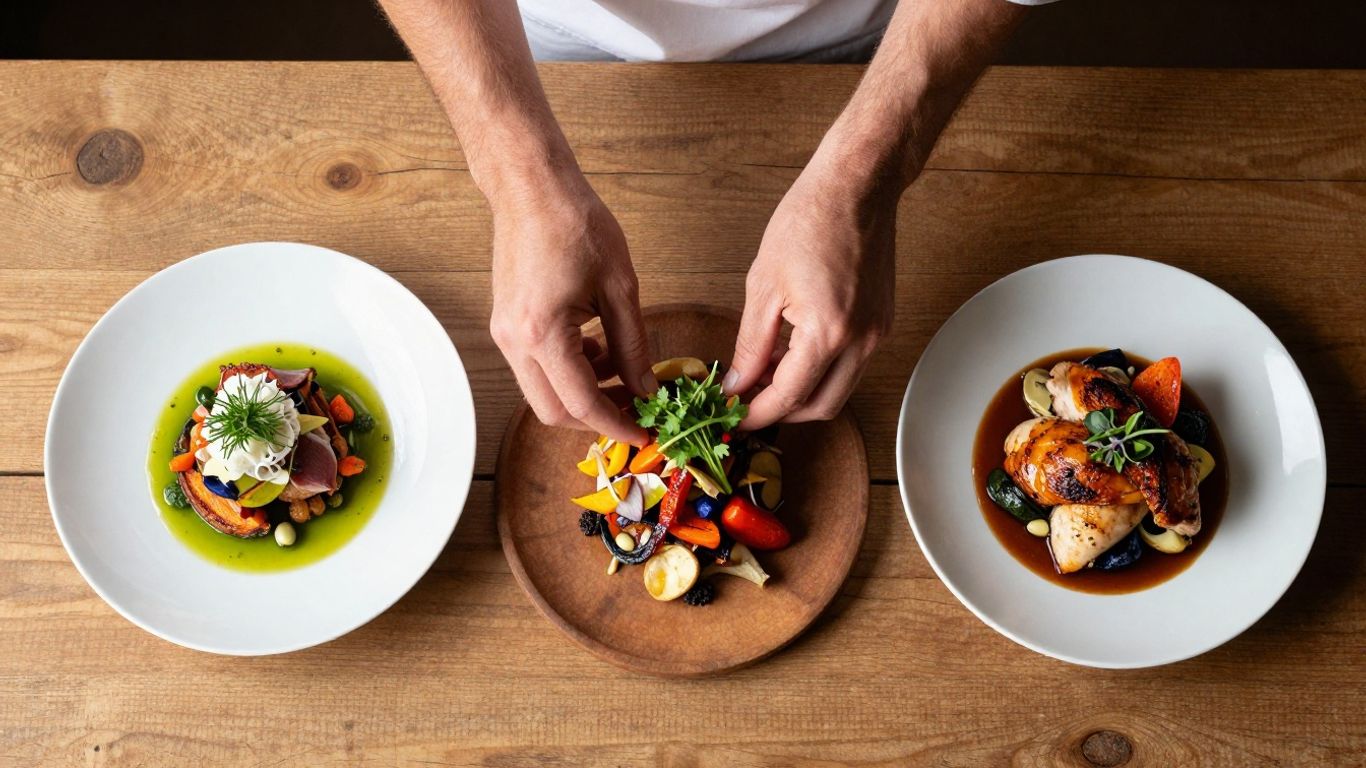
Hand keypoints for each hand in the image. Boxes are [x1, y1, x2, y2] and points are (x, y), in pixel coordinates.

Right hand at [488, 172, 654, 444]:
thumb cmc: (575, 224)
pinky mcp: (505, 325)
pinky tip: (596, 347)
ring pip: (542, 393)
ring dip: (582, 393)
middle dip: (596, 417)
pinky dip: (568, 372)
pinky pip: (535, 369)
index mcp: (543, 333)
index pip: (581, 403)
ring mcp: (504, 335)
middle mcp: (514, 342)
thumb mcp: (620, 286)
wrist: (530, 188)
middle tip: (635, 409)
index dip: (616, 424)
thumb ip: (633, 344)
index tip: (644, 432)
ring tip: (622, 369)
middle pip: (553, 411)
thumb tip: (646, 388)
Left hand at [724, 157, 897, 429]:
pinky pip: (852, 364)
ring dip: (804, 391)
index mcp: (828, 333)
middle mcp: (862, 341)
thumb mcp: (764, 285)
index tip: (734, 417)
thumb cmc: (809, 221)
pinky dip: (822, 369)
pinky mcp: (882, 321)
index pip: (789, 397)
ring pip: (840, 389)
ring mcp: (878, 332)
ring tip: (767, 370)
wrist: (858, 186)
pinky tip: (794, 349)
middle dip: (782, 411)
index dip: (757, 413)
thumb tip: (738, 382)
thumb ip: (751, 343)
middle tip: (748, 398)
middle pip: (821, 407)